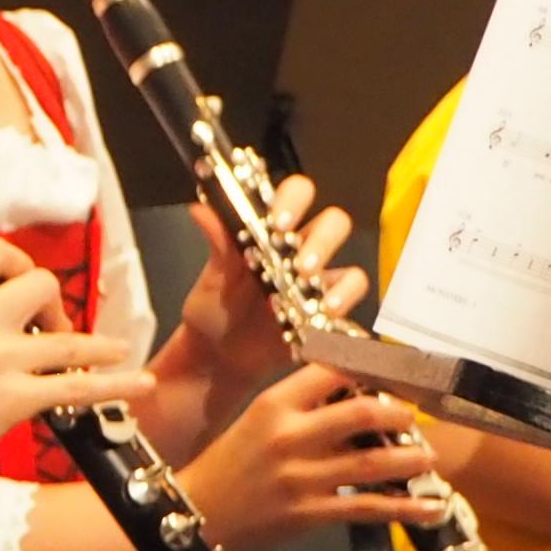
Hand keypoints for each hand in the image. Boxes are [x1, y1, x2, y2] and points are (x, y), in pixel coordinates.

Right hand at [0, 238, 149, 487]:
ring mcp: (0, 358)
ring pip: (69, 337)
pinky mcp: (14, 398)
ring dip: (99, 345)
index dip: (18, 262)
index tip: (21, 282)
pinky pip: (77, 386)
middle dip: (54, 301)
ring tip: (117, 349)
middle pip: (40, 283)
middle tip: (50, 326)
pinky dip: (116, 383)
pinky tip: (139, 381)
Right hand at [172, 366, 442, 550]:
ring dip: (411, 459)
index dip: (368, 368)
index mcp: (274, 404)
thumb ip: (300, 407)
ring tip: (429, 456)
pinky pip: (369, 507)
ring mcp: (303, 477)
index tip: (390, 372)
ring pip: (375, 461)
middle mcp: (291, 436)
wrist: (194, 511)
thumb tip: (353, 397)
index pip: (331, 371)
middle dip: (400, 414)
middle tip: (414, 417)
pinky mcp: (311, 512)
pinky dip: (406, 508)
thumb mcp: (255, 420)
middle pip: (363, 412)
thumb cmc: (227, 463)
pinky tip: (429, 507)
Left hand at [186, 170, 364, 378]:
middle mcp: (301, 252)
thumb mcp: (213, 277)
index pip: (296, 196)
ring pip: (349, 263)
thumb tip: (201, 209)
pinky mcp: (327, 313)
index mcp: (272, 232)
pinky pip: (349, 305)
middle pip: (334, 224)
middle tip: (299, 263)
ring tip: (308, 285)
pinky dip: (343, 302)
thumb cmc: (215, 307)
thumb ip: (217, 244)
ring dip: (336, 279)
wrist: (217, 355)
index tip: (280, 222)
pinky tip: (324, 311)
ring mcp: (318, 284)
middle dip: (323, 239)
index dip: (294, 200)